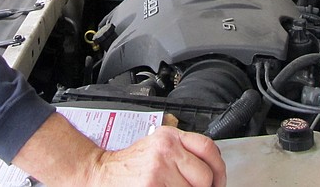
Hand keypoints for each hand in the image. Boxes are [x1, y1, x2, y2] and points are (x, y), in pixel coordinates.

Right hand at [90, 126, 225, 186]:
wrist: (100, 174)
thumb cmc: (129, 166)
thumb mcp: (156, 147)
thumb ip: (182, 153)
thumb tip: (210, 173)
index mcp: (170, 137)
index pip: (208, 148)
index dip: (218, 170)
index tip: (217, 182)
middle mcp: (166, 149)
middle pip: (205, 175)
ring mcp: (159, 169)